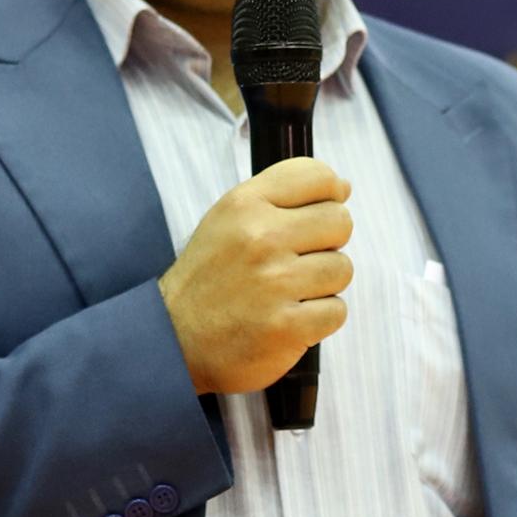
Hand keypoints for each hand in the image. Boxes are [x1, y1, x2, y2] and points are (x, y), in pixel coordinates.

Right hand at [158, 157, 353, 396]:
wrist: (174, 339)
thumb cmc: (209, 278)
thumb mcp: (229, 220)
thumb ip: (283, 196)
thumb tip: (343, 187)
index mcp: (245, 204)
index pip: (318, 177)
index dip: (329, 196)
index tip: (315, 217)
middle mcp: (261, 237)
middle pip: (340, 222)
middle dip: (328, 243)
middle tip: (297, 261)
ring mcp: (275, 283)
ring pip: (342, 269)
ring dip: (323, 285)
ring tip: (289, 293)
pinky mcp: (287, 326)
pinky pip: (337, 310)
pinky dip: (319, 319)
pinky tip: (290, 318)